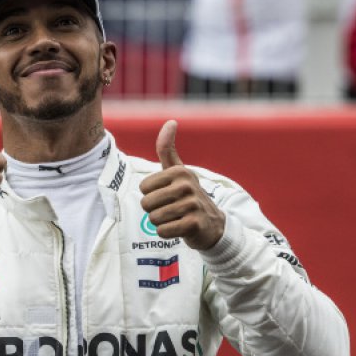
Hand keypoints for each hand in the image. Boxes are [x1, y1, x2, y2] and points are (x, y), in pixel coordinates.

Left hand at [139, 120, 224, 250]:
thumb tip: (171, 121)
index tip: (167, 195)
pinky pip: (163, 231)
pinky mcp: (194, 223)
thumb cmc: (188, 195)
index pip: (143, 188)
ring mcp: (192, 204)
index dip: (150, 195)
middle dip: (154, 211)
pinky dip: (166, 233)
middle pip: (146, 204)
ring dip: (161, 222)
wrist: (212, 225)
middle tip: (171, 209)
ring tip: (175, 218)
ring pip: (153, 218)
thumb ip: (168, 150)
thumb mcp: (179, 171)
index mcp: (180, 171)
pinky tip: (179, 228)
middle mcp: (187, 185)